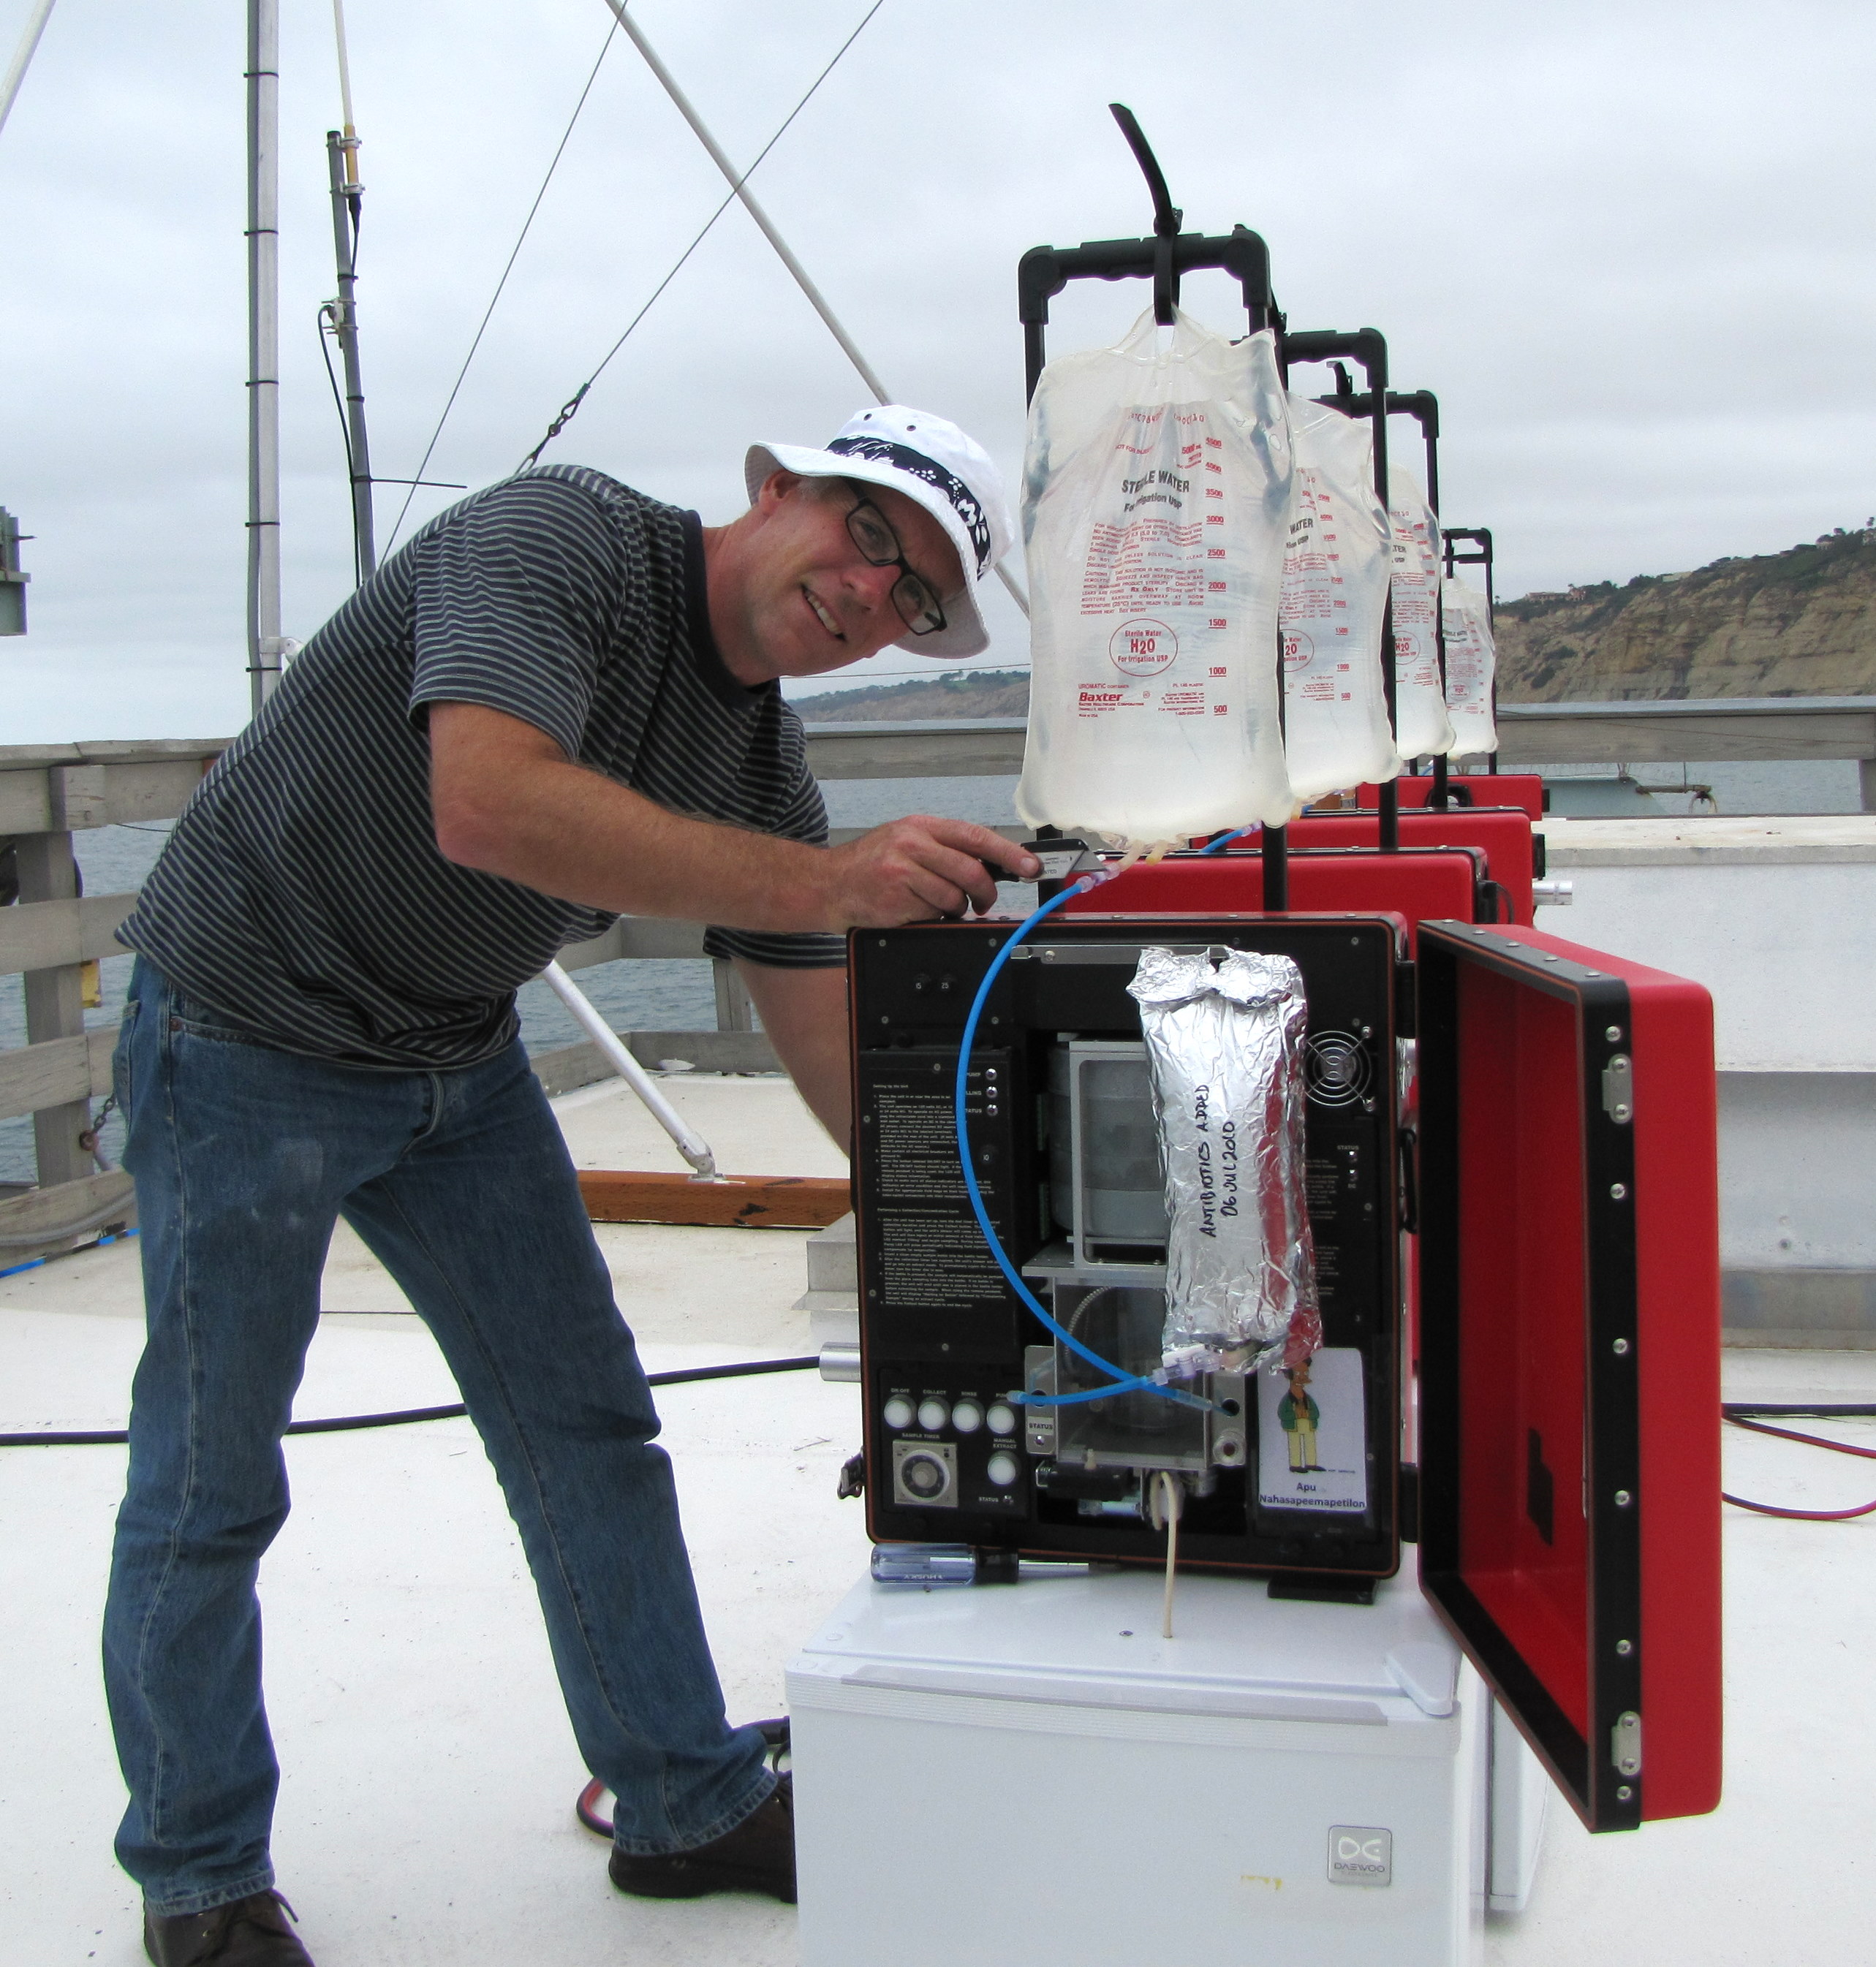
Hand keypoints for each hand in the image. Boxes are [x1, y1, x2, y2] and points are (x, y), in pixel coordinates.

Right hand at [820, 817, 1040, 927]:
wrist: (828, 884)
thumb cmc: (870, 865)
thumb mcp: (905, 841)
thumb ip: (944, 848)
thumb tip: (990, 864)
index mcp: (920, 826)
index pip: (976, 837)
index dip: (1008, 853)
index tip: (1030, 867)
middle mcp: (911, 844)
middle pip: (971, 871)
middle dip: (985, 893)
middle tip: (983, 903)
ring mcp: (902, 872)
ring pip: (954, 897)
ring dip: (954, 909)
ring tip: (935, 904)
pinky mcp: (895, 899)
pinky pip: (932, 914)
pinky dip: (930, 917)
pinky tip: (913, 909)